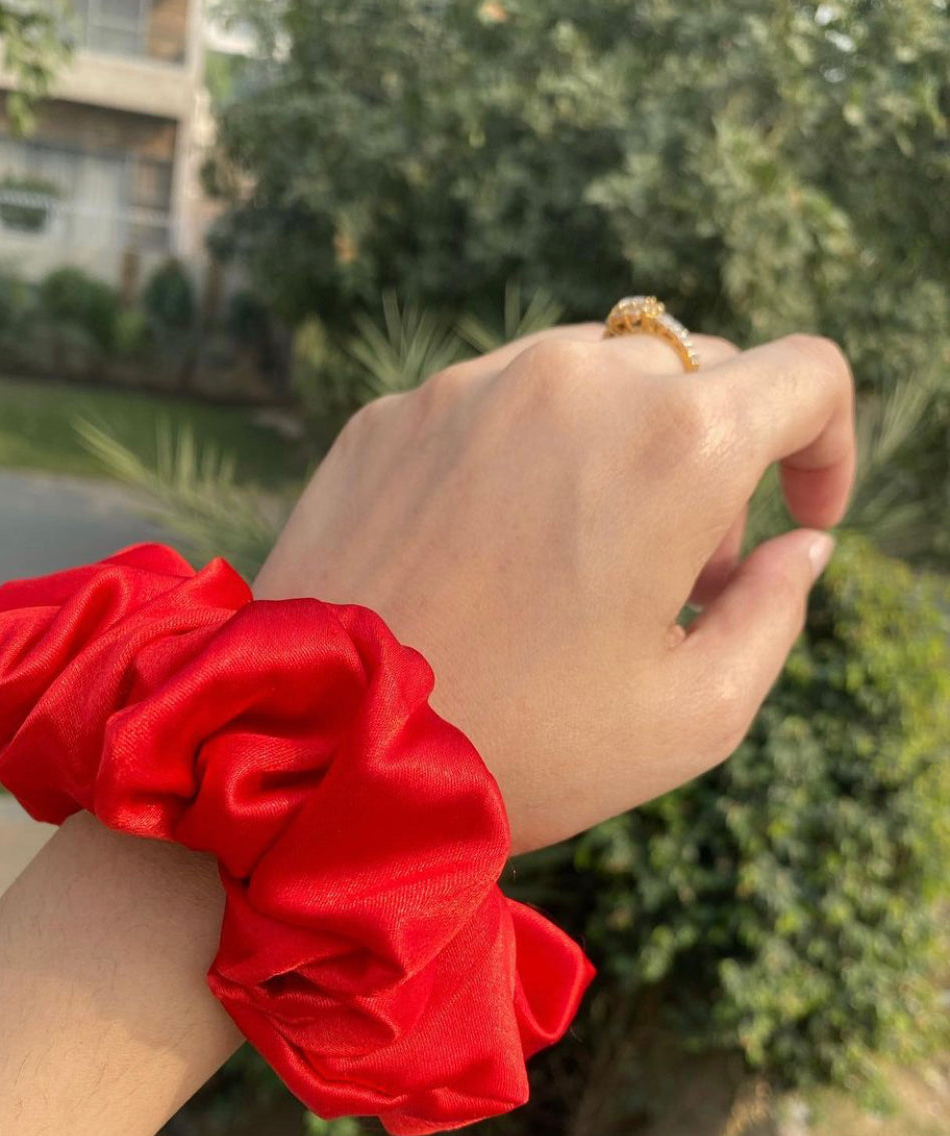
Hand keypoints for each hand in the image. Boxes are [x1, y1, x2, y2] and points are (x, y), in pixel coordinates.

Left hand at [255, 325, 854, 851]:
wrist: (319, 752)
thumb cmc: (522, 748)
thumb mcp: (693, 716)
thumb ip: (777, 614)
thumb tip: (802, 546)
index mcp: (672, 445)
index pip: (806, 375)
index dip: (828, 445)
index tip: (799, 518)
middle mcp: (572, 381)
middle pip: (697, 371)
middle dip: (721, 459)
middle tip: (685, 572)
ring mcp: (467, 387)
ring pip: (592, 375)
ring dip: (620, 448)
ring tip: (583, 562)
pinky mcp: (390, 413)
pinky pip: (492, 404)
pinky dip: (524, 455)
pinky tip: (492, 552)